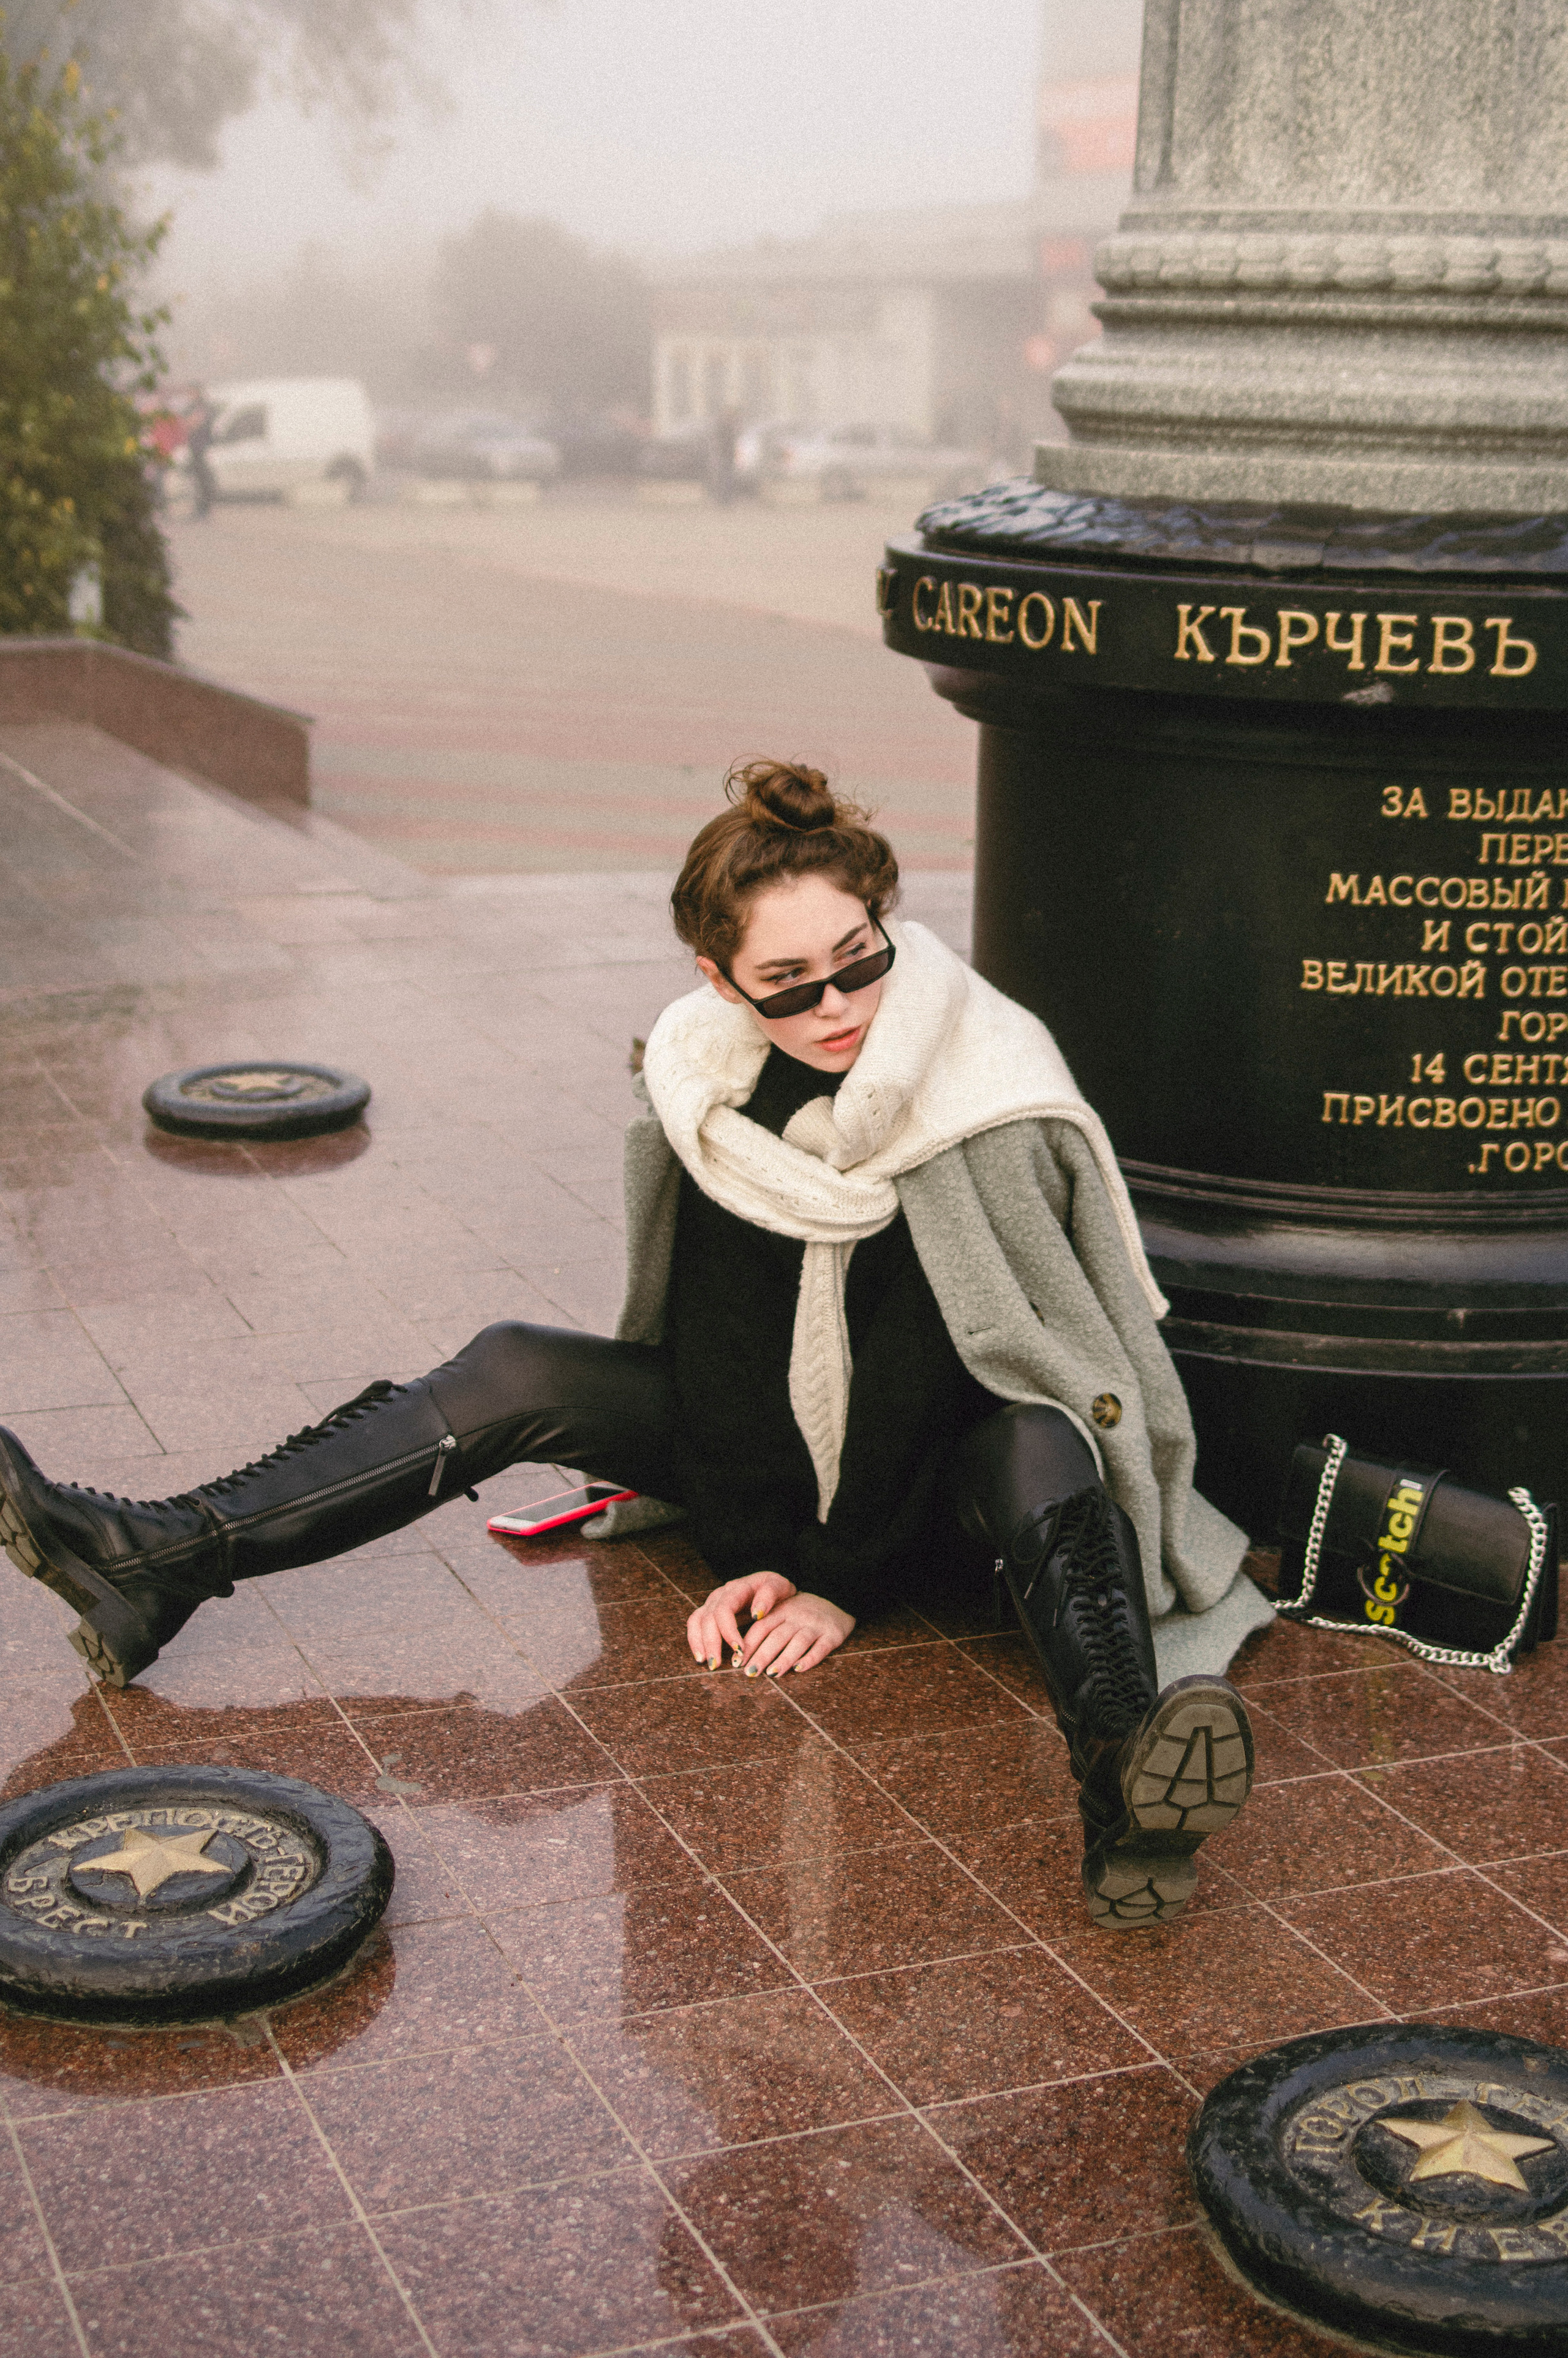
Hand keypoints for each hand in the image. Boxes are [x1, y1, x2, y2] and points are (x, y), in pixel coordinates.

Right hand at [687, 1571, 796, 1669]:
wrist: (774, 1588)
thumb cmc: (777, 1590)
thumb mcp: (780, 1586)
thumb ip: (769, 1594)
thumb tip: (756, 1614)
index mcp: (737, 1588)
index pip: (724, 1609)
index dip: (728, 1630)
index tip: (740, 1650)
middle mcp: (720, 1595)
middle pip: (708, 1617)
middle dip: (711, 1642)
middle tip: (717, 1664)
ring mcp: (713, 1603)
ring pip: (697, 1621)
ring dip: (698, 1643)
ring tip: (704, 1662)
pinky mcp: (710, 1612)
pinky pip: (695, 1625)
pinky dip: (695, 1641)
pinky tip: (701, 1657)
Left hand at [739, 1589, 854, 1676]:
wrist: (837, 1601)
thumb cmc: (801, 1613)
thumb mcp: (782, 1611)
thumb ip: (765, 1625)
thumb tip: (739, 1650)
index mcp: (781, 1610)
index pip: (761, 1627)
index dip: (748, 1645)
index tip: (737, 1662)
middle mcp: (797, 1616)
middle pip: (777, 1637)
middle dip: (762, 1655)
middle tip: (750, 1673)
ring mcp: (815, 1625)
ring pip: (798, 1643)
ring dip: (784, 1659)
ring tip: (772, 1674)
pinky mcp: (832, 1635)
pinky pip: (820, 1648)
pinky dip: (809, 1659)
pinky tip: (798, 1669)